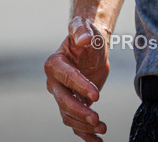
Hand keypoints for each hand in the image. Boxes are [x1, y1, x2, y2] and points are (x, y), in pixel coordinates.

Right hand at [44, 17, 110, 140]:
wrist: (91, 45)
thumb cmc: (87, 33)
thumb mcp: (86, 28)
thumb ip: (82, 31)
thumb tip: (84, 39)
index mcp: (55, 63)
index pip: (66, 77)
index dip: (80, 86)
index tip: (97, 95)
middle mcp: (54, 82)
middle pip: (63, 101)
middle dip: (79, 112)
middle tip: (96, 118)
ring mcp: (62, 95)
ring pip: (68, 115)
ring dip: (83, 125)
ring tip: (102, 128)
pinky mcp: (72, 104)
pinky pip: (75, 122)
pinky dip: (84, 133)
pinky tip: (97, 140)